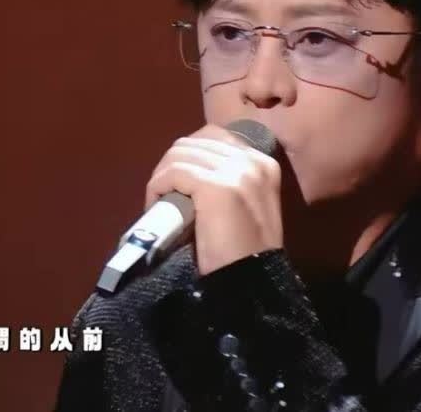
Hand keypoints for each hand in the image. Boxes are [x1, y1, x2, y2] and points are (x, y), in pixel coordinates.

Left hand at [144, 124, 283, 275]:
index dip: (188, 156)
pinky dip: (157, 188)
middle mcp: (252, 160)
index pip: (214, 137)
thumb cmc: (244, 253)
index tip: (178, 183)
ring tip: (161, 203)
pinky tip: (157, 207)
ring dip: (162, 177)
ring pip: (179, 154)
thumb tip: (189, 168)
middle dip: (172, 166)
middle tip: (165, 196)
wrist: (250, 284)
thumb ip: (228, 181)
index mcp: (263, 163)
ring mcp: (236, 171)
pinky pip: (172, 172)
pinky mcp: (215, 186)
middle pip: (193, 143)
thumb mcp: (245, 207)